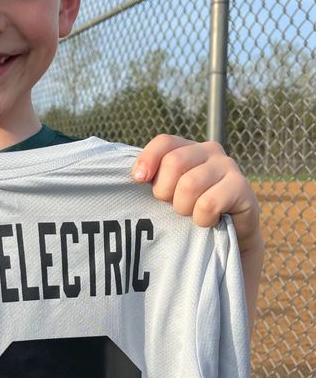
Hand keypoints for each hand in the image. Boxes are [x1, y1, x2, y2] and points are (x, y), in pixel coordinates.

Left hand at [133, 134, 260, 253]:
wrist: (231, 235)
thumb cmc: (193, 210)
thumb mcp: (170, 192)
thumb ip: (154, 179)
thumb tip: (136, 175)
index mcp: (189, 148)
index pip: (164, 142)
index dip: (148, 159)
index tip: (139, 180)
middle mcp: (210, 150)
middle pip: (174, 162)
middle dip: (165, 191)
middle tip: (172, 205)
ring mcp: (228, 166)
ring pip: (189, 185)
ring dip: (184, 208)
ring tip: (191, 214)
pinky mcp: (242, 186)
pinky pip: (208, 203)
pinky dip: (202, 219)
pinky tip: (209, 221)